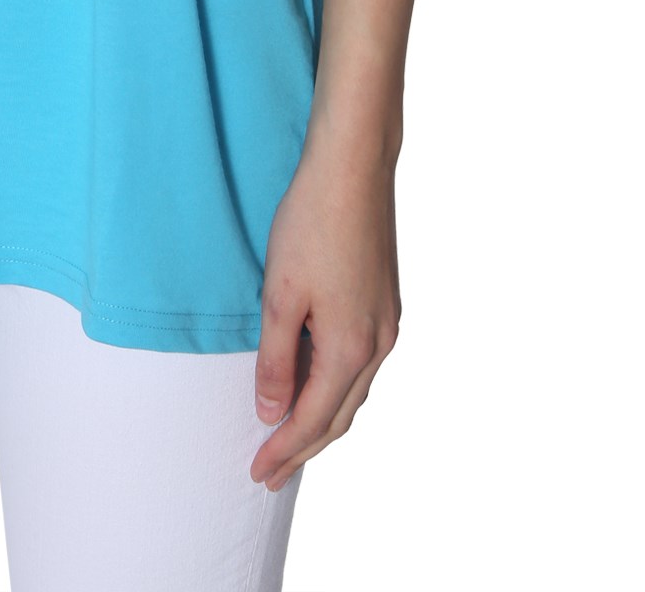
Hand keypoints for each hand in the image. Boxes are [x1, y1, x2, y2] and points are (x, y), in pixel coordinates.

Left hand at [249, 133, 400, 488]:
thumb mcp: (280, 296)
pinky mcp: (387, 303)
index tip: (257, 472)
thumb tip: (272, 412)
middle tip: (271, 473)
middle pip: (339, 417)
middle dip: (304, 448)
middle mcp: (379, 344)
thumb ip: (277, 360)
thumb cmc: (311, 225)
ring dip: (322, 421)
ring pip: (354, 393)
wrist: (353, 170)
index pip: (312, 420)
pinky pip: (362, 366)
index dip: (282, 450)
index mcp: (351, 349)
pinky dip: (337, 388)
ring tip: (291, 440)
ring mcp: (388, 324)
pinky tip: (317, 384)